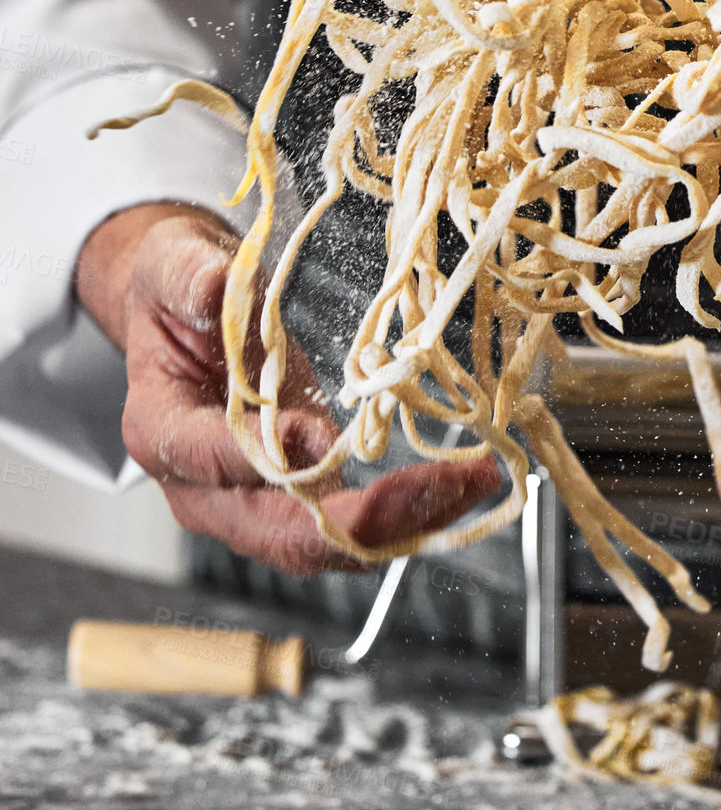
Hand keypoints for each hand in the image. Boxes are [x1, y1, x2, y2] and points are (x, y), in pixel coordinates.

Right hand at [77, 203, 498, 574]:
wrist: (191, 318)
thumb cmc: (178, 294)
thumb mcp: (171, 266)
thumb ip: (190, 278)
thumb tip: (217, 288)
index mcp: (159, 432)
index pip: (207, 460)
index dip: (264, 457)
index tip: (321, 436)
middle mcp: (205, 491)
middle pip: (281, 532)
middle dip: (365, 517)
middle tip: (438, 484)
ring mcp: (257, 506)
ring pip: (328, 544)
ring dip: (406, 522)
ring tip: (473, 483)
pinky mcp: (303, 500)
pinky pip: (355, 527)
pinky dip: (412, 514)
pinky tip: (461, 486)